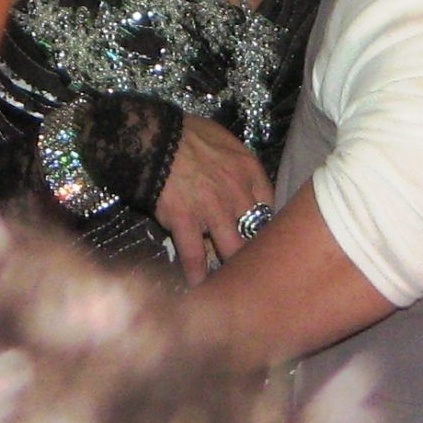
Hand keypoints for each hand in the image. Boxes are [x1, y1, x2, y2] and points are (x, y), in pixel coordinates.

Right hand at [154, 113, 271, 288]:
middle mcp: (237, 193)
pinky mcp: (185, 221)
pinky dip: (196, 274)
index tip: (261, 239)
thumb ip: (239, 165)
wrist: (153, 136)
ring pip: (232, 249)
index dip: (266, 226)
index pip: (269, 206)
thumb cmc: (186, 134)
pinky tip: (199, 288)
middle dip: (256, 253)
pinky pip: (194, 256)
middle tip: (255, 269)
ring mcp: (212, 210)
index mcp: (248, 171)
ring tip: (233, 285)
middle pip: (256, 233)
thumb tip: (244, 185)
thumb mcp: (224, 141)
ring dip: (232, 268)